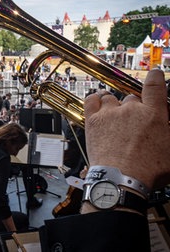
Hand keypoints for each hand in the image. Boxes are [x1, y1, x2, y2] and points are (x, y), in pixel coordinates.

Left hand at [84, 69, 169, 189]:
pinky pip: (91, 99)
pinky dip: (94, 99)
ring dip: (114, 104)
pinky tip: (97, 103)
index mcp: (154, 114)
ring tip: (115, 115)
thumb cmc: (148, 170)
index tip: (154, 74)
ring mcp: (110, 113)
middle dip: (134, 106)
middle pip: (132, 97)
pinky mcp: (93, 120)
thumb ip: (169, 132)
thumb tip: (166, 123)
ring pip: (111, 97)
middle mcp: (132, 109)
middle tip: (134, 121)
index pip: (155, 85)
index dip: (155, 76)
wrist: (121, 179)